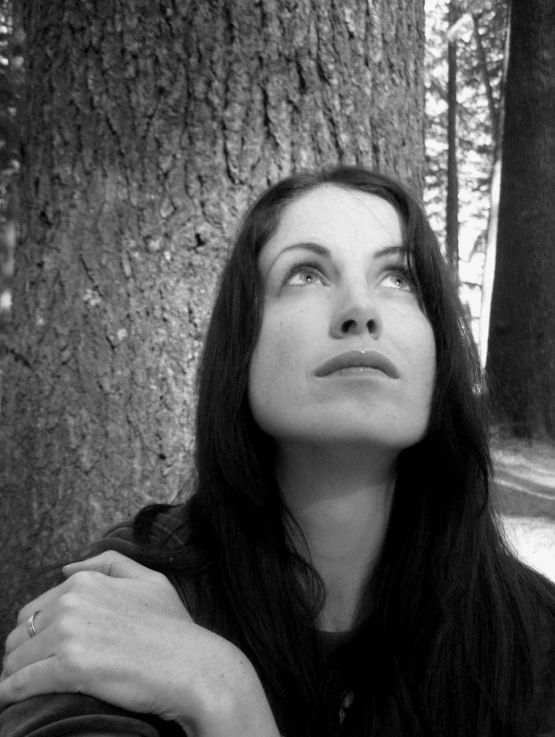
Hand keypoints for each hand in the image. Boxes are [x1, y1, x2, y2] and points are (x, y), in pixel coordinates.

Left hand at [0, 552, 279, 735]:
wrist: (193, 666)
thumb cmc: (174, 628)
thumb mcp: (149, 580)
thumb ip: (107, 564)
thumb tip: (67, 568)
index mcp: (86, 582)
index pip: (35, 610)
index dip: (36, 635)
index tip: (44, 653)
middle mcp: (73, 602)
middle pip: (20, 635)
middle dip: (24, 655)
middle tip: (37, 674)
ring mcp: (70, 633)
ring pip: (15, 660)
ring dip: (16, 676)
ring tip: (26, 690)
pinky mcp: (70, 667)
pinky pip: (20, 683)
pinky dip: (11, 693)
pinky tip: (14, 701)